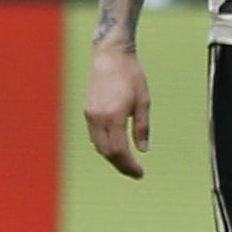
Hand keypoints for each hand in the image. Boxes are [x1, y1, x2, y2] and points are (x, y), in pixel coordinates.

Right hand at [85, 43, 150, 179]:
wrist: (110, 58)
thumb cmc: (131, 77)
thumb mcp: (144, 101)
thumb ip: (142, 127)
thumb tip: (143, 150)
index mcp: (114, 117)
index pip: (119, 151)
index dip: (129, 165)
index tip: (140, 173)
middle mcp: (98, 118)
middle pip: (107, 152)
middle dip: (121, 165)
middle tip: (135, 172)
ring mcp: (90, 115)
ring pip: (98, 146)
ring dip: (112, 157)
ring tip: (127, 163)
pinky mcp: (87, 112)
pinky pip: (94, 136)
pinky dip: (104, 145)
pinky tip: (115, 147)